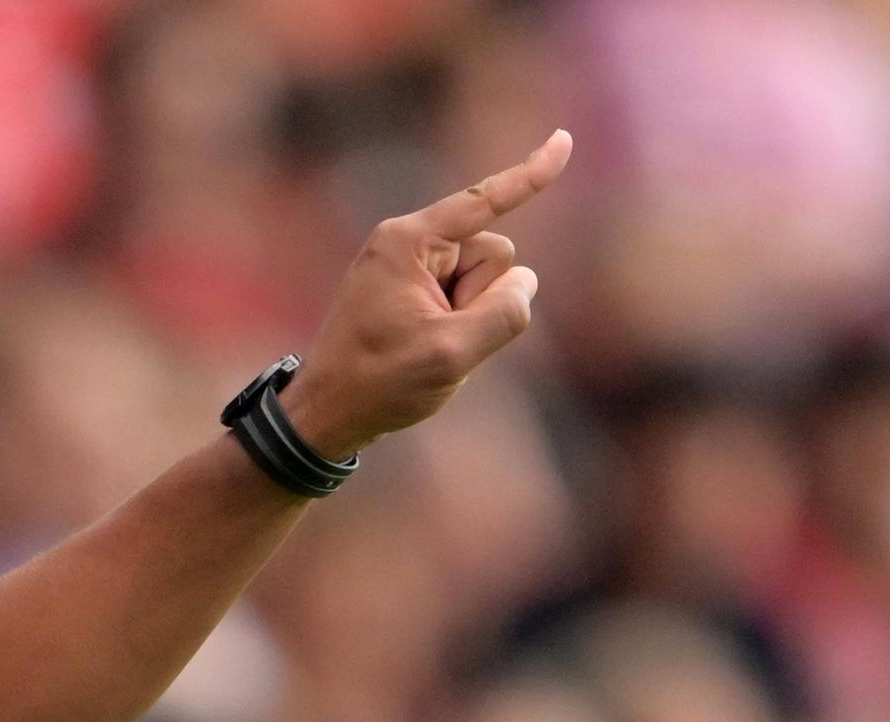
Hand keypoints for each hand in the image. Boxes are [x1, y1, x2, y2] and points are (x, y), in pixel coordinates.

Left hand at [283, 130, 572, 460]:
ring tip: (423, 346)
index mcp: (408, 243)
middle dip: (482, 298)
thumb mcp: (451, 353)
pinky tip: (423, 349)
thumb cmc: (378, 384)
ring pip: (485, 280)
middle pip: (494, 253)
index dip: (530, 174)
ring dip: (470, 317)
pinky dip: (458, 326)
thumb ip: (504, 312)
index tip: (564, 140)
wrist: (325, 413)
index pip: (484, 201)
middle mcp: (408, 243)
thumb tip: (524, 283)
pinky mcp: (413, 290)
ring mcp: (411, 267)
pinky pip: (465, 299)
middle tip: (434, 338)